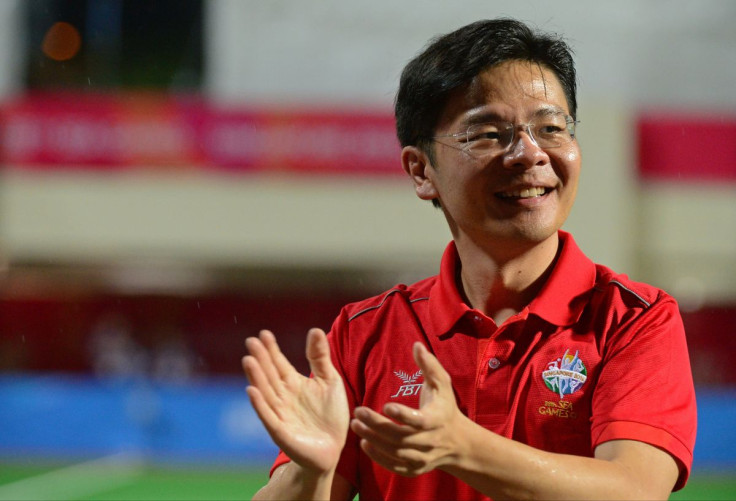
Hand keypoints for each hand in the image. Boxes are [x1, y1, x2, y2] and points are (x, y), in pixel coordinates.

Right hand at [243, 328, 348, 473]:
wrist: (334, 447)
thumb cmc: (330, 414)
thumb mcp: (329, 380)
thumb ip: (320, 357)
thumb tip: (315, 330)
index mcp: (293, 383)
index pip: (279, 363)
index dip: (271, 349)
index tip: (264, 333)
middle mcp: (283, 396)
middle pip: (269, 374)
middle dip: (260, 359)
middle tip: (251, 342)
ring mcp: (280, 413)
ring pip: (265, 392)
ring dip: (256, 377)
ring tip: (249, 360)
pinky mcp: (281, 432)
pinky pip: (268, 416)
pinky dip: (259, 404)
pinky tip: (252, 391)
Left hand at [350, 342, 467, 475]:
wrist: (458, 442)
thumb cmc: (445, 406)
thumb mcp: (442, 384)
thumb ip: (429, 365)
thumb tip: (416, 344)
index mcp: (437, 419)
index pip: (419, 420)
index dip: (403, 415)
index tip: (385, 405)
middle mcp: (430, 441)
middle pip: (401, 437)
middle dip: (377, 425)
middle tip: (358, 412)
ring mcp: (423, 457)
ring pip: (395, 452)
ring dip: (374, 440)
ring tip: (356, 425)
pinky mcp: (415, 469)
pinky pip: (395, 466)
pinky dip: (379, 458)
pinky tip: (364, 444)